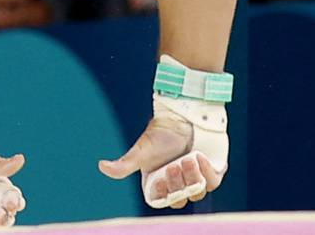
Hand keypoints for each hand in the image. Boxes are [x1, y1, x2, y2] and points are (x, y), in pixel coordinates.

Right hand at [98, 102, 227, 209]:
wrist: (185, 113)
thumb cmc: (162, 132)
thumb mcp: (142, 150)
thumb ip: (124, 164)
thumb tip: (101, 166)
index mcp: (161, 183)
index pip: (164, 201)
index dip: (164, 194)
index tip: (161, 178)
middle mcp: (179, 183)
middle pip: (181, 198)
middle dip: (177, 184)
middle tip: (174, 165)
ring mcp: (196, 177)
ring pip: (198, 192)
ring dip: (192, 178)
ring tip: (188, 158)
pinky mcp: (212, 170)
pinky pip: (213, 182)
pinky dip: (207, 173)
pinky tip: (200, 157)